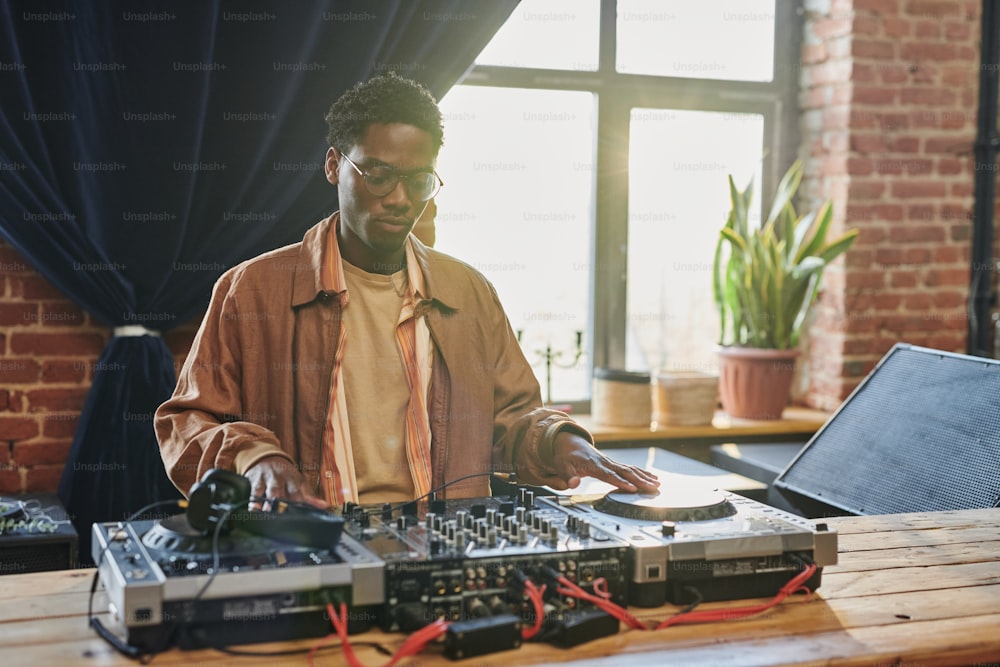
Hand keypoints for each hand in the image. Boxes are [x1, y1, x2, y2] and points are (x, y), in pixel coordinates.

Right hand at [244, 456, 327, 509]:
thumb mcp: (298, 481)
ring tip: (270, 514)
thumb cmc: (285, 474)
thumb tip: (324, 506)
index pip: (298, 492)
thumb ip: (309, 496)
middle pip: (284, 492)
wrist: (266, 457)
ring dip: (270, 504)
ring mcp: (268, 479)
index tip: (303, 513)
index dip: (300, 502)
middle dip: (283, 504)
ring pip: (270, 492)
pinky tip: (254, 510)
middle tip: (285, 517)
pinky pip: (254, 492)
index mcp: (293, 479)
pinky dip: (254, 502)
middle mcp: (281, 478)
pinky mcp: (255, 481)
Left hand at [532, 432, 661, 493]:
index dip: (620, 482)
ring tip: (657, 484)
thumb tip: (573, 484)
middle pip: (625, 472)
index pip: (609, 475)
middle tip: (653, 487)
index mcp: (594, 465)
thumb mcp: (561, 465)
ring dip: (644, 476)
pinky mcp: (613, 464)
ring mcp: (610, 463)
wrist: (570, 443)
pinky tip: (652, 477)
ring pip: (630, 469)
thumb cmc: (566, 456)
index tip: (632, 488)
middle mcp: (605, 463)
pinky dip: (642, 473)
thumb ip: (567, 476)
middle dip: (640, 480)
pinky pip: (630, 468)